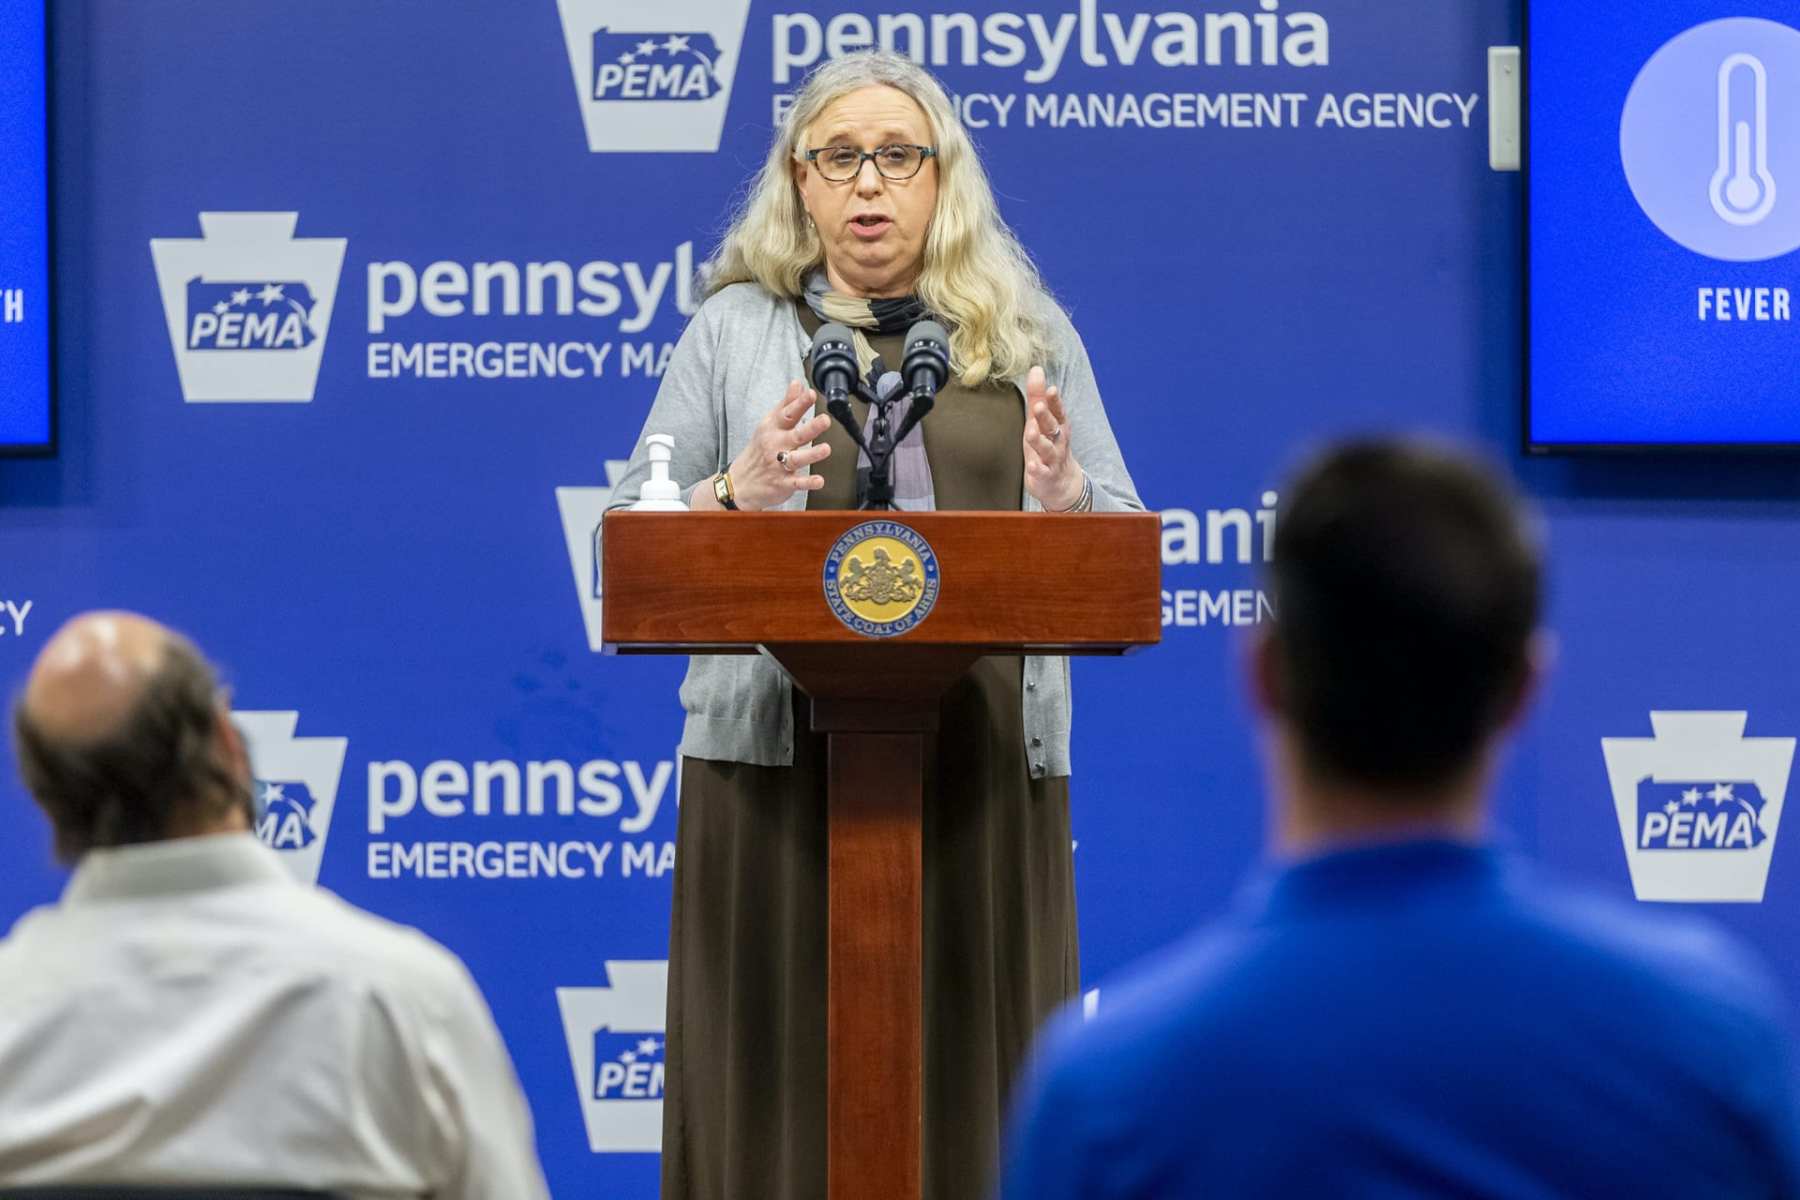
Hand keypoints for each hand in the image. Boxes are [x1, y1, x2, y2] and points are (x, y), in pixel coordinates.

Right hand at [725, 381, 832, 510]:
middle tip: (825, 420)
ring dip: (812, 454)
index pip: (788, 414)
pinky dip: (808, 483)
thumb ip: (787, 404)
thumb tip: (798, 384)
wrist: (739, 483)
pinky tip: (819, 481)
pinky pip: (797, 483)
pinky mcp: (783, 483)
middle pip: (796, 435)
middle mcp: (776, 445)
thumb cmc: (758, 450)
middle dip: (811, 428)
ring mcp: (779, 465)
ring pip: (797, 459)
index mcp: (773, 429)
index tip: (811, 394)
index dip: (800, 403)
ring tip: (826, 449)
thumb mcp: (769, 424)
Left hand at [1022, 366, 1083, 510]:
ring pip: (1047, 450)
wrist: (1061, 483)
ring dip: (1039, 441)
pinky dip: (1037, 469)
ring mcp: (1052, 459)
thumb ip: (1038, 396)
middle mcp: (1058, 441)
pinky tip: (1031, 465)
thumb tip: (1036, 368)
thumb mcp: (1041, 421)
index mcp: (1058, 426)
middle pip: (1053, 428)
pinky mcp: (1045, 476)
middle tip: (1038, 406)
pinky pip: (1042, 472)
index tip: (1051, 389)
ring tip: (1030, 432)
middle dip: (1046, 417)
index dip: (1054, 401)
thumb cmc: (1048, 445)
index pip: (1058, 411)